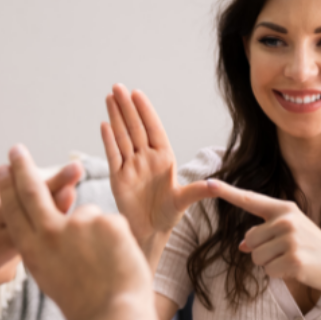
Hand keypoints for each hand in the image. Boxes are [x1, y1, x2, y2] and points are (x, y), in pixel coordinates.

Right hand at [0, 145, 153, 319]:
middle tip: (15, 151)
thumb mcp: (50, 275)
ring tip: (104, 263)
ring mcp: (78, 224)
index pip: (13, 211)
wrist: (112, 315)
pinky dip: (117, 237)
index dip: (6, 189)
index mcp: (32, 250)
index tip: (1, 170)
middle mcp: (49, 233)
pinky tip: (118, 259)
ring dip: (97, 234)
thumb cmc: (84, 301)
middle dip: (21, 168)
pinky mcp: (106, 220)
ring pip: (87, 215)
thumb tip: (46, 225)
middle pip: (31, 191)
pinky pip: (111, 222)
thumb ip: (45, 246)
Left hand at [0, 166, 81, 292]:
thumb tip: (46, 227)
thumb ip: (23, 250)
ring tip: (23, 193)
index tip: (71, 193)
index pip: (36, 221)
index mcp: (1, 244)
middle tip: (75, 168)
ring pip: (12, 189)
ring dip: (23, 189)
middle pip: (31, 196)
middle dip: (56, 180)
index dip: (56, 206)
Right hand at [100, 84, 211, 259]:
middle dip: (127, 107)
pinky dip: (108, 141)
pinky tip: (104, 124)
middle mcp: (146, 159)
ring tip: (109, 98)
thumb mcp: (184, 201)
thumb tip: (215, 186)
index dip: (145, 111)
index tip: (137, 93)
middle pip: (135, 128)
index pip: (153, 129)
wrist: (150, 232)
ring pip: (122, 138)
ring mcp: (131, 167)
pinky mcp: (118, 178)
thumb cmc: (168, 215)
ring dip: (115, 118)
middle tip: (118, 86)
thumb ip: (197, 192)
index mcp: (164, 158)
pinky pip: (113, 156)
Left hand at [208, 180, 320, 294]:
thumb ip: (265, 236)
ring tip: (292, 259)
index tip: (208, 183)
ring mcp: (291, 239)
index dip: (227, 192)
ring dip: (270, 263)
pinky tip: (297, 269)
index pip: (250, 200)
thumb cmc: (313, 248)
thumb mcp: (291, 235)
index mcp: (284, 209)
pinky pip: (269, 271)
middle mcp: (286, 220)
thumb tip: (243, 247)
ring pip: (256, 257)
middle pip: (249, 240)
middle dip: (262, 251)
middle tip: (287, 251)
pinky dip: (279, 274)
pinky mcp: (294, 259)